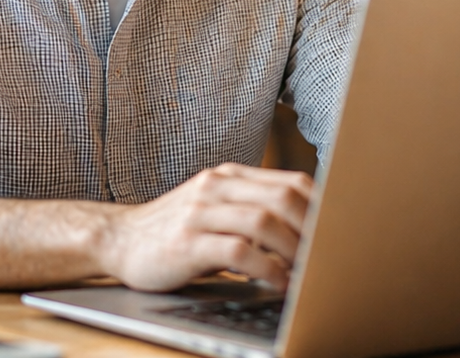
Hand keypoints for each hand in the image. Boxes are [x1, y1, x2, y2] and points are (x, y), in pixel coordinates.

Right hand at [97, 163, 313, 292]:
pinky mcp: (187, 242)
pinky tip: (276, 283)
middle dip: (314, 230)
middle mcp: (217, 187)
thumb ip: (252, 209)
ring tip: (307, 273)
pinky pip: (238, 251)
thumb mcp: (215, 209)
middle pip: (283, 198)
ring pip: (264, 221)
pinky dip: (266, 268)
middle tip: (330, 256)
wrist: (118, 239)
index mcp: (230, 176)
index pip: (291, 182)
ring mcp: (200, 212)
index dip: (323, 208)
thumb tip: (306, 229)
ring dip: (293, 250)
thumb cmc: (175, 230)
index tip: (341, 234)